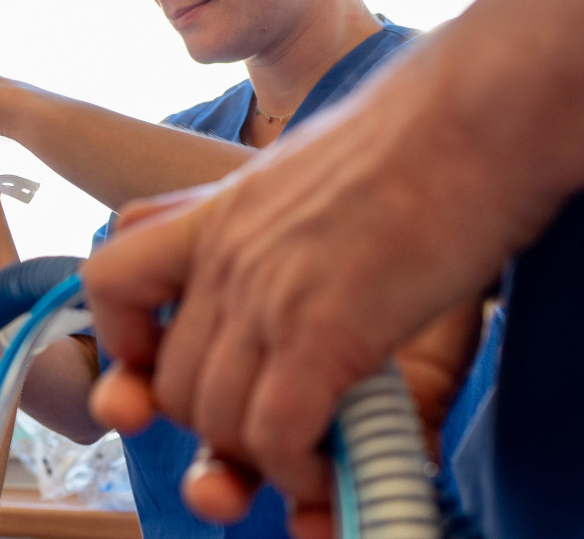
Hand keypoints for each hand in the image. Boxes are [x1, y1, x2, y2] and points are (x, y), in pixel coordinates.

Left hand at [83, 78, 540, 537]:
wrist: (473, 115)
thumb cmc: (411, 139)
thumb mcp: (300, 168)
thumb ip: (265, 221)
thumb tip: (276, 273)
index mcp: (213, 215)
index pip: (109, 279)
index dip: (126, 338)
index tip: (167, 362)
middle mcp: (224, 257)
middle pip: (169, 382)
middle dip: (216, 425)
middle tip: (271, 429)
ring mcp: (266, 295)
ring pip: (215, 420)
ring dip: (261, 456)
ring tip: (309, 452)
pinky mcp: (322, 331)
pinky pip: (274, 436)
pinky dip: (298, 468)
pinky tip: (333, 461)